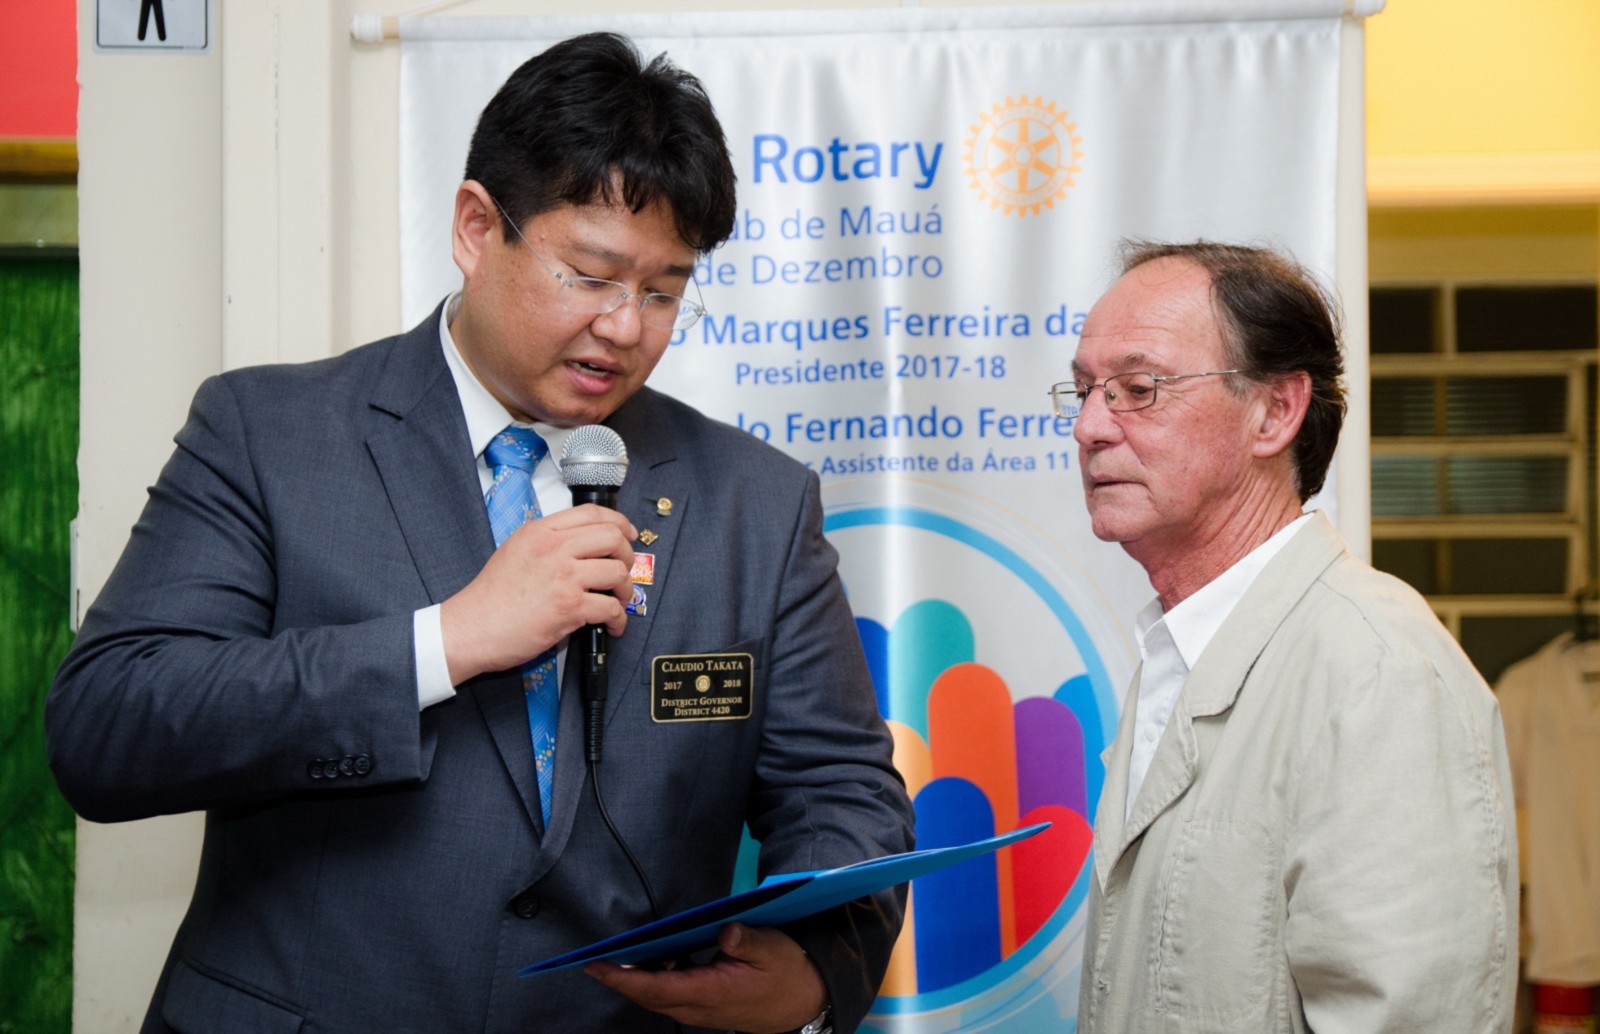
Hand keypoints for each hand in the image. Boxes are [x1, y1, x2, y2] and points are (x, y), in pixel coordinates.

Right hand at [440, 504, 635, 683]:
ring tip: (618, 600)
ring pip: (617, 571)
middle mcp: (554, 549)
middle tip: (624, 570)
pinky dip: (619, 619)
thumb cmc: (491, 597)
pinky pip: (611, 608)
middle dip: (627, 555)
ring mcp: (563, 577)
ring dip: (625, 589)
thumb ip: (547, 541)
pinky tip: (613, 625)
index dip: (619, 522)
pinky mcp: (569, 607)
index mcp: (540, 532)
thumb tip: (581, 545)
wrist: (472, 626)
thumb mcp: (515, 550)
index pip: (592, 513)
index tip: (628, 534)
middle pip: (612, 537)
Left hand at [584, 923, 826, 1032]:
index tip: (597, 966)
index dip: (624, 978)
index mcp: (713, 991)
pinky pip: (669, 997)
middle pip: (648, 997)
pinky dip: (655, 980)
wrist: (803, 1001)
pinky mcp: (702, 1008)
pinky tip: (660, 957)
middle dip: (619, 979)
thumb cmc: (787, 972)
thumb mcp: (773, 948)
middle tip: (595, 958)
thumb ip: (747, 939)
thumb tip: (725, 929)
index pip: (658, 988)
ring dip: (638, 979)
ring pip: (656, 999)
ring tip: (630, 951)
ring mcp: (700, 1011)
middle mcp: (700, 1008)